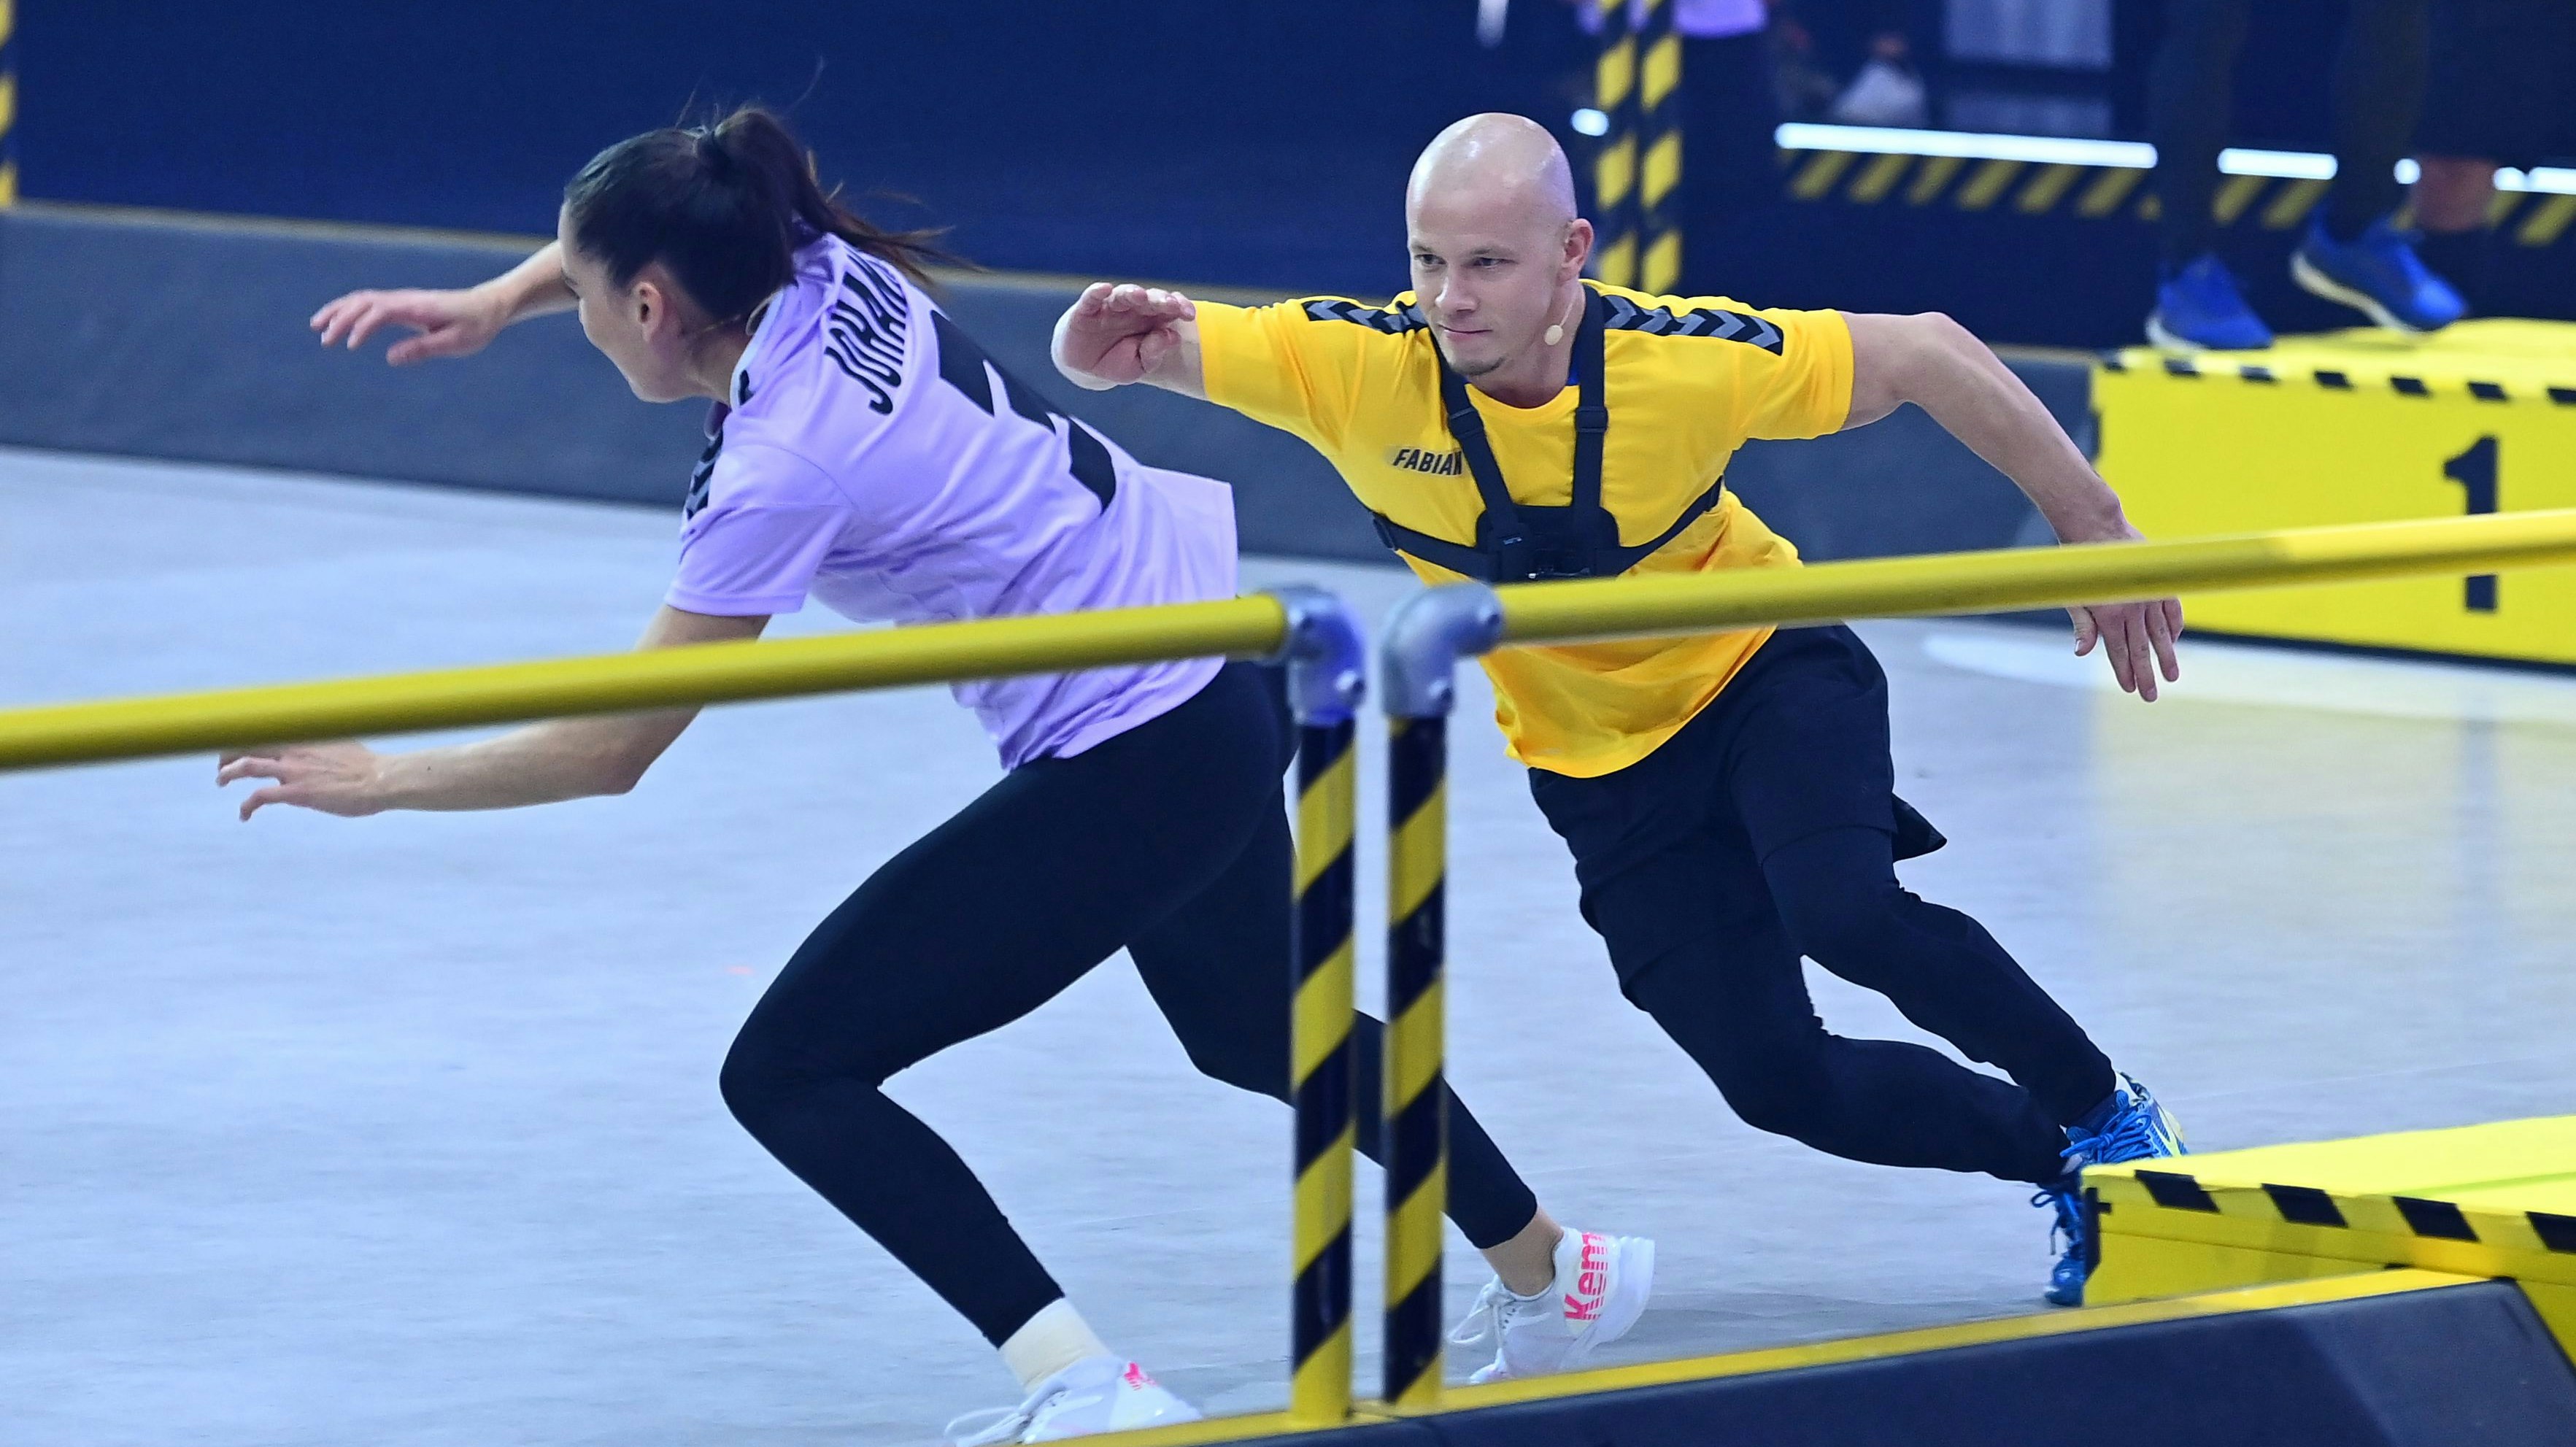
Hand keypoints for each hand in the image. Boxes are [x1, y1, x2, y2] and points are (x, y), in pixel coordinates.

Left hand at [217, 742, 388, 820]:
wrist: (381, 779)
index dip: (246, 734)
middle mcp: (294, 748)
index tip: (239, 742)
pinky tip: (244, 815)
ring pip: (245, 766)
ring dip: (227, 773)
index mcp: (304, 736)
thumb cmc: (369, 767)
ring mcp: (293, 770)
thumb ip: (323, 744)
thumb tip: (321, 747)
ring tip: (221, 781)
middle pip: (247, 742)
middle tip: (223, 763)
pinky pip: (259, 797)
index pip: (265, 729)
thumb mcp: (341, 743)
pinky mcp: (296, 792)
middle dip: (229, 751)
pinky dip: (246, 806)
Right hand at [310, 286, 507, 364]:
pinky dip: (351, 310)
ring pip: (362, 299)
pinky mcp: (403, 305)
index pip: (380, 312)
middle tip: (324, 340)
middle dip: (340, 318)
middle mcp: (406, 299)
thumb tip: (390, 358)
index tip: (349, 346)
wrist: (488, 307)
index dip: (361, 327)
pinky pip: (371, 303)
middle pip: (363, 302)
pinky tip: (340, 323)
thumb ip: (423, 349)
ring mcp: (402, 300)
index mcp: (417, 308)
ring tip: (317, 328)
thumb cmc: (476, 326)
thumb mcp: (456, 342)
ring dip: (339, 311)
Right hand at [1053, 282, 1193, 386]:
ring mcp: (1109, 308)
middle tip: (1170, 305)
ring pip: (1123, 295)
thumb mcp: (1138, 366)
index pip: (1169, 308)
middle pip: (1149, 299)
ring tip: (1140, 296)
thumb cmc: (1116, 362)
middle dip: (1160, 300)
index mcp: (1151, 320)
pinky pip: (1091, 298)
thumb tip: (1171, 336)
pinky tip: (1105, 289)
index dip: (1180, 307)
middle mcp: (1132, 309)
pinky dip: (1097, 292)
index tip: (1189, 314)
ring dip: (1132, 293)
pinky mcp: (1086, 310)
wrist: (1084, 367)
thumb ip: (1154, 353)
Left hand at [2065, 523, 2183, 701]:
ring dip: (2167, 656)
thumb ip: (2082, 626)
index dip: (2125, 673)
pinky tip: (2175, 639)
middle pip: (2142, 650)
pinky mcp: (2160, 583)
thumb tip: (2082, 653)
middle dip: (2147, 675)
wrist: (2096, 528)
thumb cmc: (2079, 565)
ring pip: (2162, 634)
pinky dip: (2175, 625)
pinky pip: (2173, 610)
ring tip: (2173, 676)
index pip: (2120, 653)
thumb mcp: (2074, 597)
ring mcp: (2150, 596)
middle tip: (2151, 697)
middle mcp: (2134, 609)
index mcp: (2110, 616)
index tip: (2132, 689)